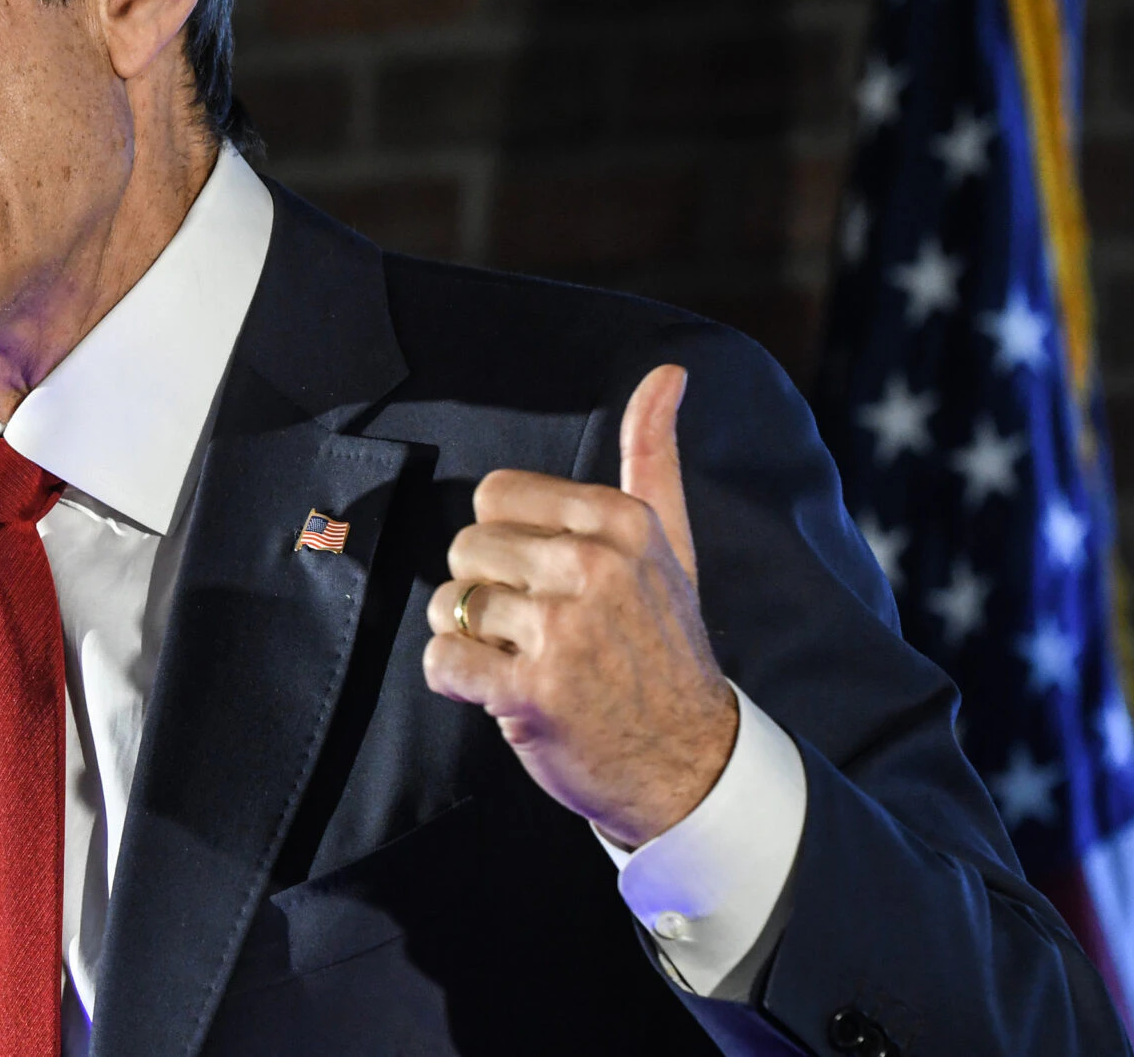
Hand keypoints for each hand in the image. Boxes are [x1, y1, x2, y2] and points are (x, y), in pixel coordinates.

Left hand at [422, 364, 737, 847]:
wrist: (691, 761)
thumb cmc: (665, 644)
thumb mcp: (671, 542)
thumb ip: (654, 454)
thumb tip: (668, 372)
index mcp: (621, 522)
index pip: (496, 495)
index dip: (507, 542)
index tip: (549, 580)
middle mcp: (595, 567)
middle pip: (465, 547)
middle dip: (487, 592)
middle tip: (538, 631)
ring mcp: (564, 631)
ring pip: (450, 604)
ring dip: (473, 641)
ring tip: (526, 661)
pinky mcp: (532, 692)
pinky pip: (442, 661)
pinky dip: (457, 681)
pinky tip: (502, 693)